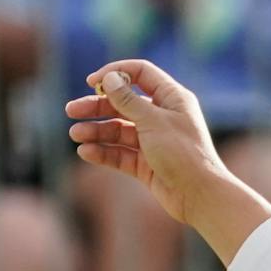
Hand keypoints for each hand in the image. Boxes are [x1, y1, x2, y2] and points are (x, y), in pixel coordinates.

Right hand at [65, 59, 248, 228]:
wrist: (200, 196)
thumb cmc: (183, 154)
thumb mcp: (153, 122)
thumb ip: (128, 100)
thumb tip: (108, 78)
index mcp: (172, 99)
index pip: (140, 74)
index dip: (115, 74)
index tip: (91, 82)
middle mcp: (163, 117)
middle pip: (123, 104)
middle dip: (97, 107)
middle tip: (71, 111)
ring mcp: (154, 141)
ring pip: (119, 130)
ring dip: (96, 131)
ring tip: (76, 135)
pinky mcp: (147, 164)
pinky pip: (120, 153)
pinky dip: (104, 152)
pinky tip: (86, 152)